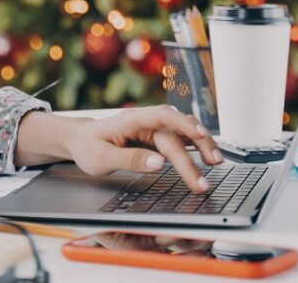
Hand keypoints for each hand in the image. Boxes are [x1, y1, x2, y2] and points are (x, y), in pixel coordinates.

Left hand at [62, 106, 221, 191]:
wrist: (81, 139)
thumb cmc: (89, 146)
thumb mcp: (101, 158)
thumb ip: (130, 159)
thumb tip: (158, 163)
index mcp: (131, 120)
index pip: (162, 117)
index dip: (183, 124)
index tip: (200, 136)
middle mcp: (146, 121)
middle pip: (176, 134)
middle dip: (194, 154)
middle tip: (204, 180)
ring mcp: (153, 128)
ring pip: (184, 131)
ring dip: (202, 144)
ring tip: (216, 162)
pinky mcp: (157, 137)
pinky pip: (181, 138)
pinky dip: (196, 146)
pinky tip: (207, 156)